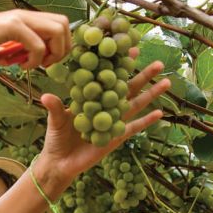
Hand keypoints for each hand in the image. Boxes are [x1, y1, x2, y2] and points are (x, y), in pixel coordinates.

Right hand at [0, 10, 70, 70]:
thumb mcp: (6, 48)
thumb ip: (23, 48)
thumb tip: (38, 57)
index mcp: (25, 18)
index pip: (60, 24)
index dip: (60, 45)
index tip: (46, 61)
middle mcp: (25, 14)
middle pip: (64, 24)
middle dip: (62, 48)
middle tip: (46, 63)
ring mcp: (19, 18)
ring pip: (57, 30)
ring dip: (52, 52)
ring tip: (35, 64)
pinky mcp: (11, 26)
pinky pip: (38, 44)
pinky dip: (35, 60)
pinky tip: (22, 66)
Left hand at [32, 59, 170, 192]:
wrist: (61, 163)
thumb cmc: (56, 139)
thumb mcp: (55, 121)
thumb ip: (55, 108)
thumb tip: (46, 96)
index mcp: (92, 96)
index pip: (108, 76)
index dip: (119, 63)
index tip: (130, 49)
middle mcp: (106, 105)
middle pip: (128, 87)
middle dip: (143, 75)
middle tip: (159, 62)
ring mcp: (114, 120)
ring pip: (136, 104)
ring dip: (151, 93)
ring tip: (166, 81)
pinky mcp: (117, 136)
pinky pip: (135, 127)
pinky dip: (147, 121)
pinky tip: (160, 113)